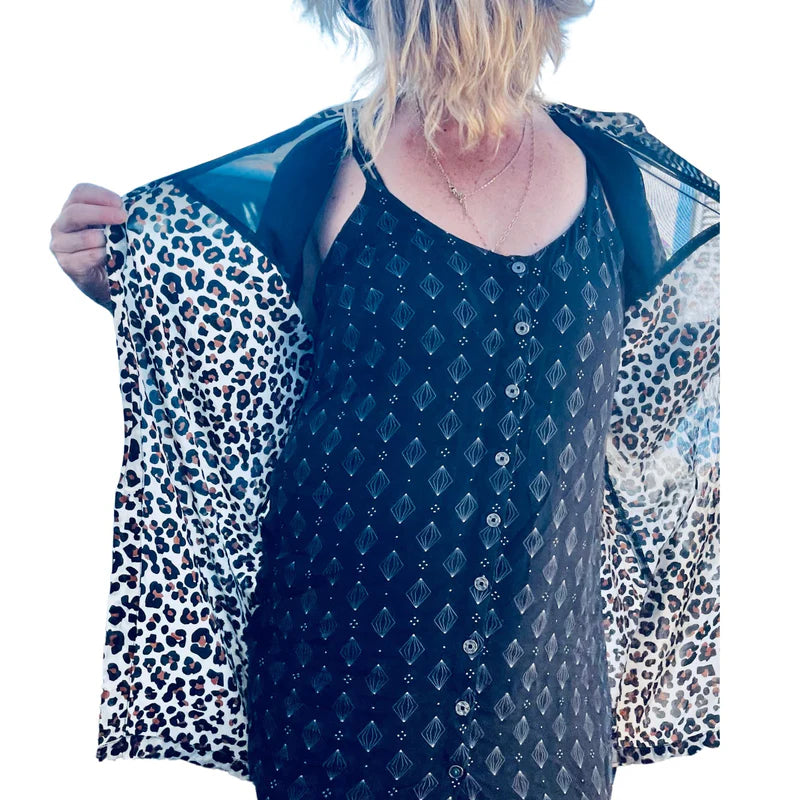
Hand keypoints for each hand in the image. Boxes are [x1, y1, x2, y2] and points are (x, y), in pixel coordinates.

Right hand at [50, 182, 127, 311]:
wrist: (108, 281)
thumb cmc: (113, 248)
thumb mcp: (114, 228)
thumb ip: (117, 216)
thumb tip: (134, 208)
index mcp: (73, 209)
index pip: (80, 192)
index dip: (101, 195)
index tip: (121, 203)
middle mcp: (61, 225)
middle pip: (76, 212)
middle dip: (102, 214)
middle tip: (123, 217)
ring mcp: (60, 246)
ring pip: (83, 237)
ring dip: (105, 239)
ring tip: (120, 243)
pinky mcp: (67, 264)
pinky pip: (87, 257)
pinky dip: (103, 255)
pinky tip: (113, 257)